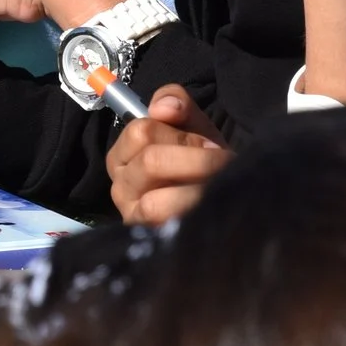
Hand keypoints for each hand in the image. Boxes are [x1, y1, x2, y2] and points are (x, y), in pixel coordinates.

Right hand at [106, 84, 231, 223]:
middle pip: (150, 161)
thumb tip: (163, 107)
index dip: (179, 134)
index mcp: (122, 156)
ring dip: (197, 192)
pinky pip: (170, 230)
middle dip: (194, 160)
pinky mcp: (152, 242)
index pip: (140, 131)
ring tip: (220, 187)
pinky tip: (212, 208)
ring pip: (156, 202)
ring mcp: (134, 219)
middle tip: (222, 164)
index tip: (208, 144)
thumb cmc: (202, 160)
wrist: (225, 200)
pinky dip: (195, 216)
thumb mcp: (191, 125)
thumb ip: (176, 102)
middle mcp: (120, 188)